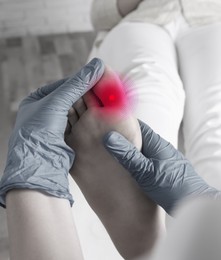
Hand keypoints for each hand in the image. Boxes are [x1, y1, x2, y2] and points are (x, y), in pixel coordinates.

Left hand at [0, 58, 104, 206]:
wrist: (38, 165)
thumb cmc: (39, 132)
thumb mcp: (57, 102)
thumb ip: (77, 84)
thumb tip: (98, 65)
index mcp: (36, 100)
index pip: (63, 85)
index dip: (81, 81)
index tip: (99, 75)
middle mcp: (43, 112)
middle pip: (71, 98)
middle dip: (88, 93)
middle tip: (106, 87)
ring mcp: (54, 127)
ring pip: (77, 111)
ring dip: (91, 106)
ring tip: (107, 100)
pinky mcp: (64, 139)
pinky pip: (80, 124)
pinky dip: (90, 119)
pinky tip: (101, 115)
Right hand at [104, 120, 220, 214]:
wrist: (196, 203)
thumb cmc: (173, 188)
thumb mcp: (145, 172)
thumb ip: (127, 155)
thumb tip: (109, 137)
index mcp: (157, 143)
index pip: (137, 126)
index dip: (121, 123)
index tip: (103, 124)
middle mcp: (162, 148)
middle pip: (139, 138)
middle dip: (123, 138)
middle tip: (103, 142)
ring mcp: (166, 159)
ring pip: (144, 151)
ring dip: (131, 152)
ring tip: (112, 157)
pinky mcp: (167, 170)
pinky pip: (149, 161)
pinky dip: (138, 163)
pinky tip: (130, 172)